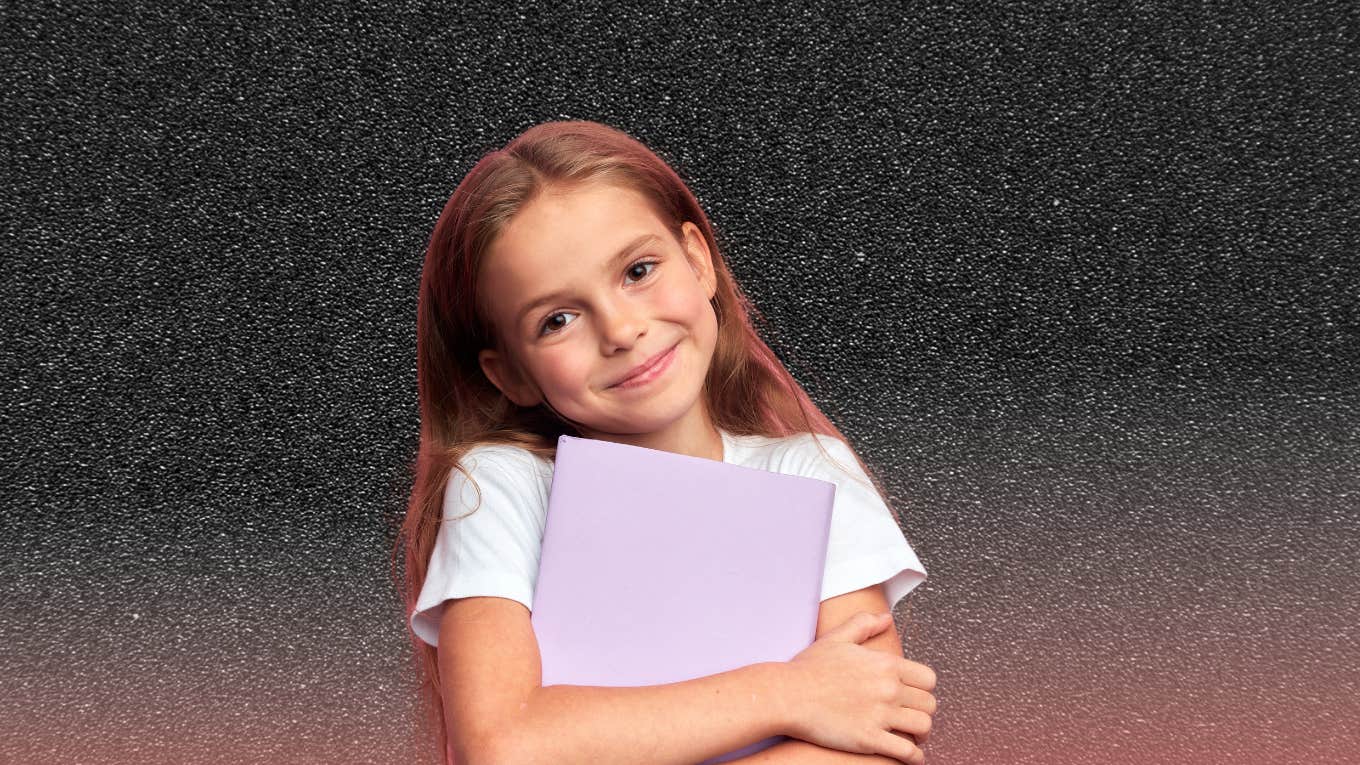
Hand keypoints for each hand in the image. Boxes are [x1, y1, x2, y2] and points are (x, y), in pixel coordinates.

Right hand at [781, 611, 936, 763]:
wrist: (787, 695)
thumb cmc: (808, 668)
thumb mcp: (837, 638)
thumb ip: (865, 624)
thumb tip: (886, 618)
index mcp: (885, 664)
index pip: (928, 678)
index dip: (925, 689)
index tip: (916, 696)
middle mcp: (888, 688)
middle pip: (929, 704)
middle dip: (924, 712)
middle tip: (914, 718)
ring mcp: (880, 714)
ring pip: (924, 727)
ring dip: (922, 735)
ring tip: (914, 737)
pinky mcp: (869, 739)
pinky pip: (907, 752)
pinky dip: (915, 757)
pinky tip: (911, 758)